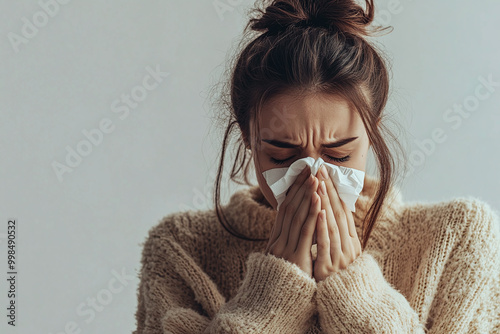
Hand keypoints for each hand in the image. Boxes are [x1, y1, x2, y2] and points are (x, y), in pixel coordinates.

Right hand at [265, 165, 320, 277]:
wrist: (278, 302)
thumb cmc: (288, 279)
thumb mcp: (287, 256)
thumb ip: (292, 240)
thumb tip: (304, 221)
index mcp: (276, 238)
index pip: (285, 208)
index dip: (294, 189)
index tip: (303, 173)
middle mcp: (278, 240)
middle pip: (290, 208)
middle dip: (301, 186)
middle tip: (310, 168)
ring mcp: (285, 248)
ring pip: (297, 216)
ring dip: (307, 195)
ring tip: (316, 178)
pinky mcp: (295, 257)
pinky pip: (304, 232)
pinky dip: (311, 215)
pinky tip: (318, 201)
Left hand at [313, 164, 361, 281]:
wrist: (343, 306)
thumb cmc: (337, 277)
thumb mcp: (339, 253)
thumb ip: (337, 234)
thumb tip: (331, 211)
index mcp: (351, 242)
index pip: (342, 210)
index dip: (334, 191)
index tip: (326, 173)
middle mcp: (348, 247)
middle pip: (338, 214)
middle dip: (328, 190)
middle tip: (320, 170)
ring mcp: (340, 258)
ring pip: (333, 225)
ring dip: (325, 204)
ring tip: (319, 184)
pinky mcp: (329, 269)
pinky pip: (326, 244)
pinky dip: (323, 227)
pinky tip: (319, 212)